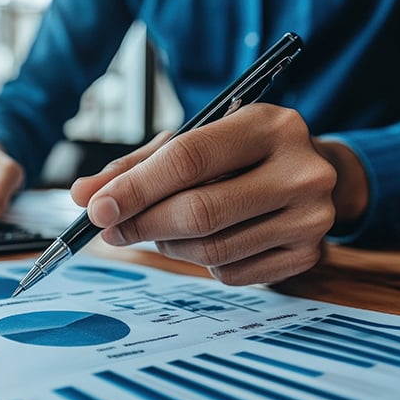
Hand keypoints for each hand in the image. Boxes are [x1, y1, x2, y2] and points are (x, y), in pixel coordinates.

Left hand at [71, 103, 349, 284]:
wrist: (316, 173)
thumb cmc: (241, 155)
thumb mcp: (197, 142)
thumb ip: (138, 167)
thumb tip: (84, 196)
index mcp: (269, 125)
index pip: (189, 159)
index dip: (136, 188)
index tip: (97, 209)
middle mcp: (300, 170)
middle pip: (200, 212)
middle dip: (143, 224)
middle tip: (111, 230)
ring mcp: (310, 218)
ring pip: (211, 251)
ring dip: (169, 246)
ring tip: (160, 230)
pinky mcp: (308, 256)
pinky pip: (230, 274)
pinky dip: (202, 264)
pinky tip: (203, 241)